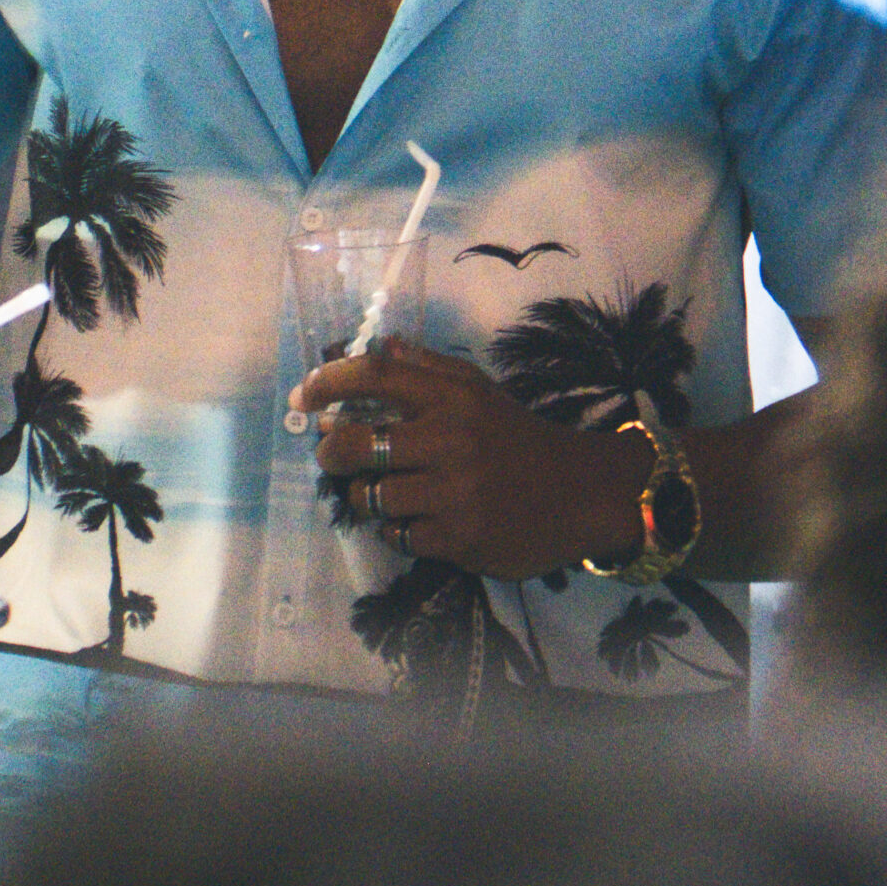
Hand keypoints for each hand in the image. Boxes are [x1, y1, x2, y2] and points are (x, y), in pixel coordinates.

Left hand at [291, 339, 643, 580]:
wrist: (581, 495)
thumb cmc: (518, 438)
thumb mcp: (480, 390)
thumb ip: (428, 366)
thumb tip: (378, 345)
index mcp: (454, 397)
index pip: (375, 375)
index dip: (330, 381)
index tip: (305, 395)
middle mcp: (451, 440)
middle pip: (356, 443)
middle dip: (330, 450)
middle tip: (330, 454)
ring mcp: (454, 493)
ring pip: (370, 496)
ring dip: (363, 495)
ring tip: (379, 490)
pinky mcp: (459, 540)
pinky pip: (398, 535)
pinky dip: (397, 529)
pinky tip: (414, 519)